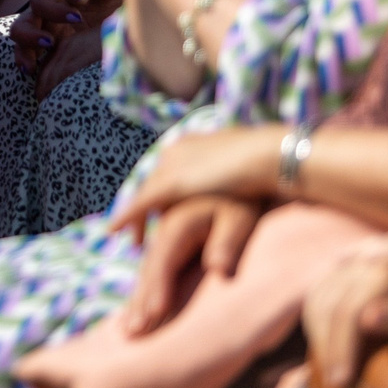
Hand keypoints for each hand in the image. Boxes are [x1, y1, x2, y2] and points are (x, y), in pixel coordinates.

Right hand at [6, 0, 120, 98]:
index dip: (54, 10)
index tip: (77, 17)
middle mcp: (43, 7)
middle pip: (24, 22)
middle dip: (30, 35)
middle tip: (50, 42)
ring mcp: (49, 27)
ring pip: (23, 41)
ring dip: (25, 52)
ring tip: (32, 67)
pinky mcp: (59, 44)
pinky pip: (37, 55)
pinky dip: (31, 63)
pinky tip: (35, 73)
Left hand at [110, 126, 286, 239]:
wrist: (272, 157)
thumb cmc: (271, 163)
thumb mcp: (247, 168)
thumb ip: (234, 176)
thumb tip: (240, 188)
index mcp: (192, 146)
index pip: (167, 172)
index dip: (161, 194)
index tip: (159, 212)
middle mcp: (176, 153)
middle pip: (151, 183)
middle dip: (144, 208)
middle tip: (139, 233)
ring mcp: (173, 166)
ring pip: (145, 196)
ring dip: (136, 220)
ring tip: (135, 241)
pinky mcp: (173, 183)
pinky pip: (142, 203)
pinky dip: (127, 217)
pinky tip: (115, 230)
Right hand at [119, 193, 263, 335]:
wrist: (248, 162)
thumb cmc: (248, 195)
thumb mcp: (241, 217)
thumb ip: (227, 242)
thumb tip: (218, 269)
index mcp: (179, 220)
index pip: (162, 262)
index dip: (155, 290)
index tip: (151, 318)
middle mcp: (165, 221)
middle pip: (150, 265)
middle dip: (140, 299)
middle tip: (131, 332)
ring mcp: (166, 220)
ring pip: (150, 258)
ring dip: (141, 290)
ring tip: (132, 320)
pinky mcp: (173, 220)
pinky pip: (156, 252)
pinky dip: (151, 274)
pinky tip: (146, 290)